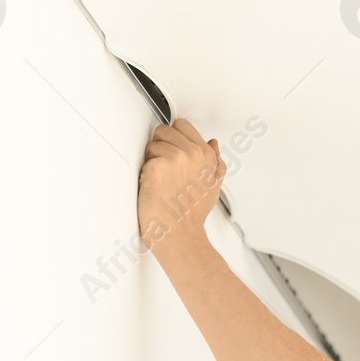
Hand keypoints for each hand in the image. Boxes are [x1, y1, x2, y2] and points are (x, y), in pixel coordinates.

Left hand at [137, 119, 226, 256]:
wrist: (180, 235)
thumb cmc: (192, 216)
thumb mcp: (213, 186)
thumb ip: (215, 162)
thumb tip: (213, 145)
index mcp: (206, 154)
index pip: (182, 125)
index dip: (174, 138)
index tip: (172, 151)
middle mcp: (193, 152)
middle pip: (164, 130)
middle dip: (161, 146)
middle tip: (165, 171)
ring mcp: (174, 157)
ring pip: (152, 144)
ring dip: (152, 160)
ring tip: (162, 181)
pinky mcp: (157, 166)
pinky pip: (144, 159)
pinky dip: (145, 173)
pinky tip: (155, 187)